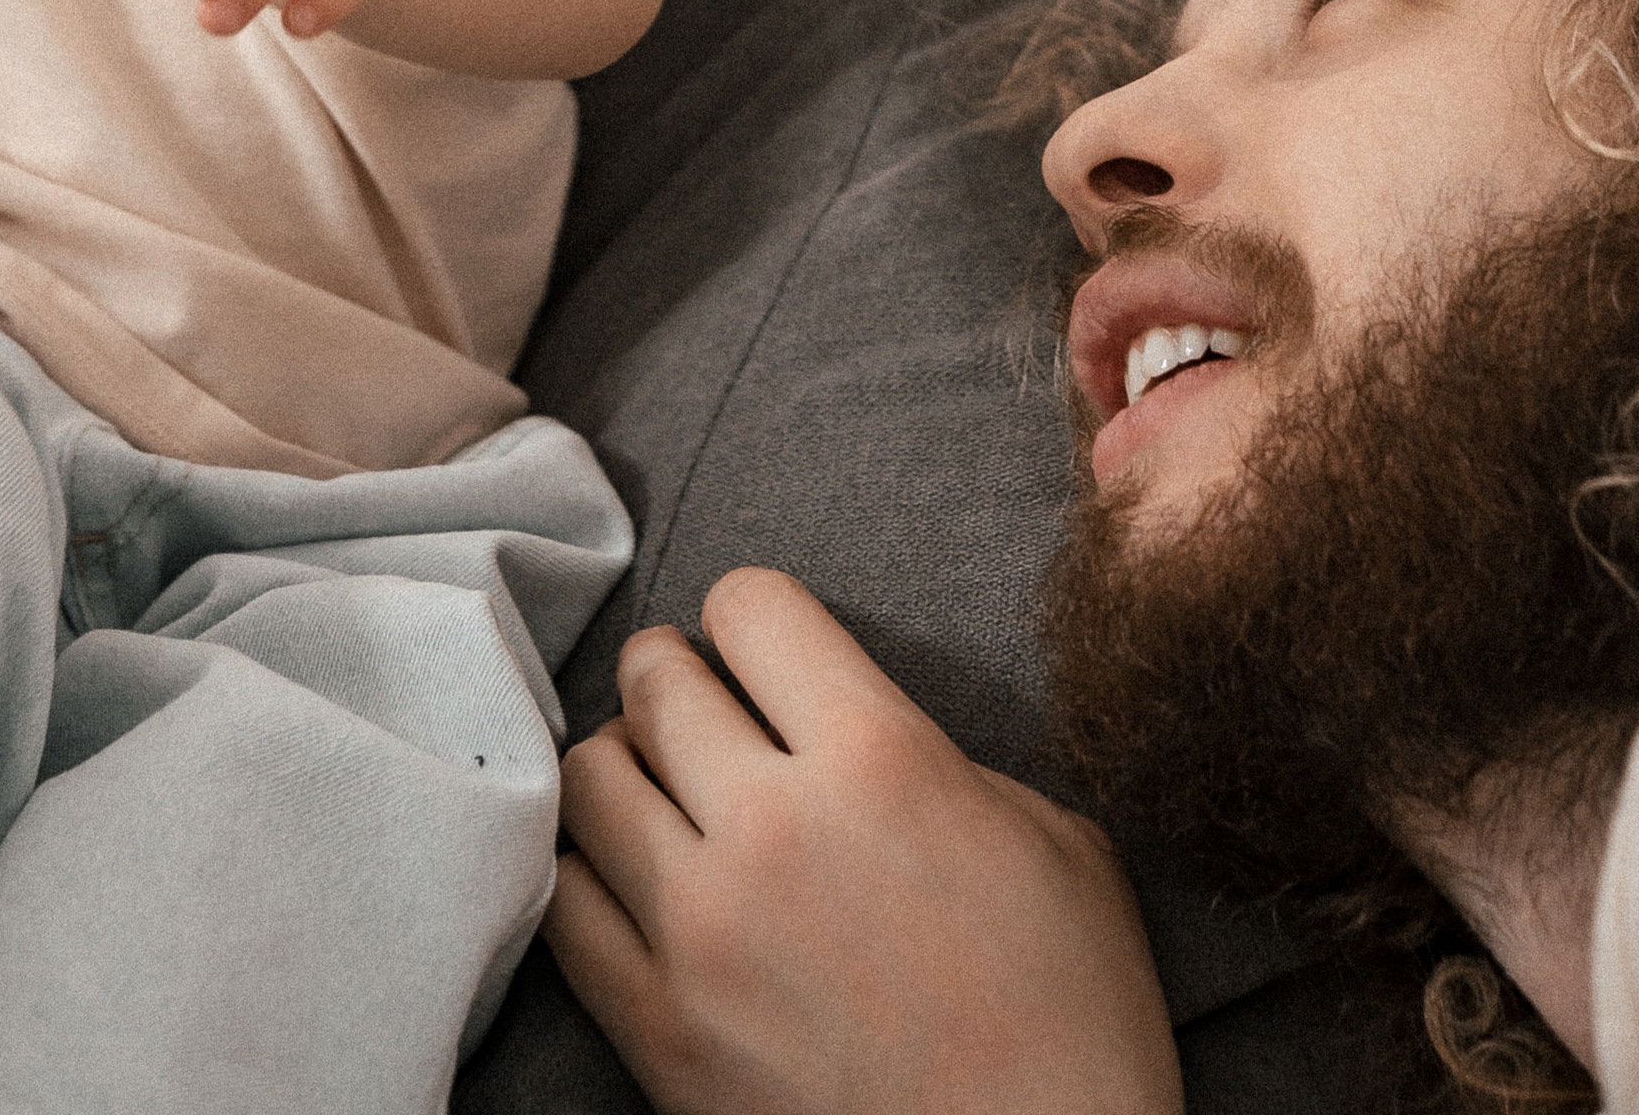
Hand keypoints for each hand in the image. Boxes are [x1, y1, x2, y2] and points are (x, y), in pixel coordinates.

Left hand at [548, 571, 1182, 1114]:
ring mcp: (702, 932)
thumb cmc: (1073, 1027)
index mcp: (881, 758)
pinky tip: (634, 883)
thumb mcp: (1054, 844)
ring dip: (624, 770)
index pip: (749, 606)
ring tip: (662, 795)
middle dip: (676, 677)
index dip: (755, 619)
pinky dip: (590, 876)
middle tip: (700, 708)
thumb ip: (939, 758)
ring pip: (588, 779)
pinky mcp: (658, 1032)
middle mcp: (774, 825)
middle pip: (653, 679)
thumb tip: (853, 733)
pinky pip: (564, 908)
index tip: (764, 651)